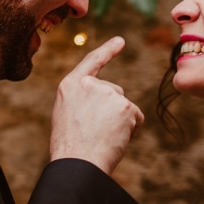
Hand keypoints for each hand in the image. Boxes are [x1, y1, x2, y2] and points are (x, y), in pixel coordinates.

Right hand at [49, 36, 143, 175]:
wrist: (78, 163)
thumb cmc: (70, 147)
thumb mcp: (67, 114)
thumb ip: (83, 100)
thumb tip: (106, 102)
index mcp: (70, 85)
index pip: (91, 62)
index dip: (107, 51)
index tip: (120, 41)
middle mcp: (89, 84)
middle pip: (114, 92)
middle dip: (112, 111)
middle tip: (95, 133)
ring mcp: (108, 93)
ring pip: (125, 107)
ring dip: (120, 122)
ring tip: (102, 138)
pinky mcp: (125, 106)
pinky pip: (136, 118)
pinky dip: (131, 130)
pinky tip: (115, 139)